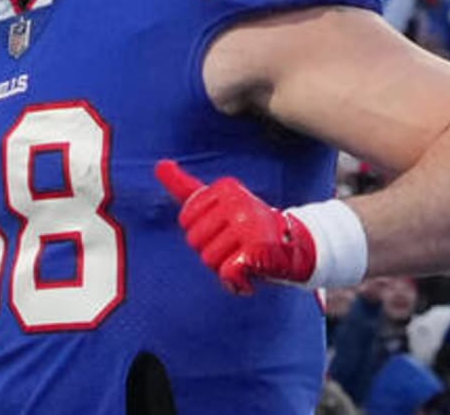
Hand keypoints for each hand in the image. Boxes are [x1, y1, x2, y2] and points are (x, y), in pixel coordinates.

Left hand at [155, 159, 316, 294]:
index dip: (201, 232)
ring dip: (224, 267)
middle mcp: (238, 202)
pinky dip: (236, 283)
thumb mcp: (215, 202)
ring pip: (209, 259)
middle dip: (211, 251)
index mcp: (225, 188)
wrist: (290, 248)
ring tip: (243, 257)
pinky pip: (227, 272)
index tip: (223, 227)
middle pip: (195, 241)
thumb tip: (160, 165)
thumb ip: (185, 186)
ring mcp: (249, 224)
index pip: (186, 219)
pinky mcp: (258, 248)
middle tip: (235, 245)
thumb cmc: (245, 225)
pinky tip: (248, 278)